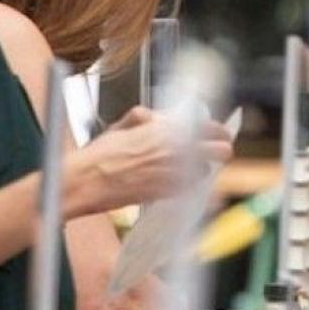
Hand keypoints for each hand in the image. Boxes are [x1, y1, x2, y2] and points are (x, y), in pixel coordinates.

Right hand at [65, 107, 233, 216]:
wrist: (86, 180)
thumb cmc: (100, 153)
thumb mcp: (124, 126)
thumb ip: (147, 119)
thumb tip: (158, 117)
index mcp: (168, 128)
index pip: (212, 127)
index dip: (217, 133)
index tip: (216, 137)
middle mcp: (177, 148)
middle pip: (223, 151)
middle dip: (219, 153)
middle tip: (209, 155)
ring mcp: (175, 171)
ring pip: (206, 172)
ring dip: (197, 171)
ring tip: (181, 172)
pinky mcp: (168, 192)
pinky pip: (190, 190)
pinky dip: (185, 187)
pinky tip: (171, 185)